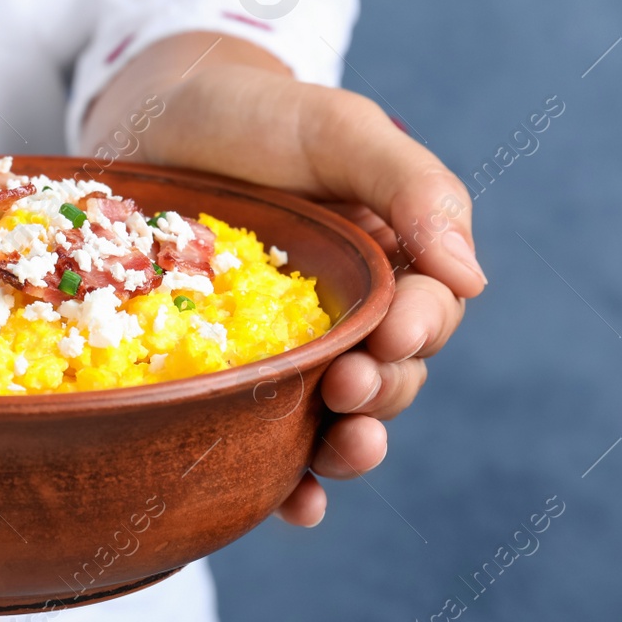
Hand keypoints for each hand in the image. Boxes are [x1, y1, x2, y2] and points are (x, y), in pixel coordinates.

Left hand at [86, 35, 485, 526]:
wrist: (150, 119)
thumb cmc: (252, 115)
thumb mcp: (338, 130)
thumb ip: (412, 187)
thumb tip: (470, 279)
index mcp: (390, 258)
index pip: (429, 310)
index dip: (420, 330)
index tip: (391, 331)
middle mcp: (348, 312)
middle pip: (393, 374)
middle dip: (384, 391)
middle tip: (349, 387)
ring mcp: (289, 349)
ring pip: (340, 418)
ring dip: (351, 446)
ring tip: (341, 448)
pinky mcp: (231, 376)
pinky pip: (268, 442)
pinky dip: (289, 484)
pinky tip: (296, 505)